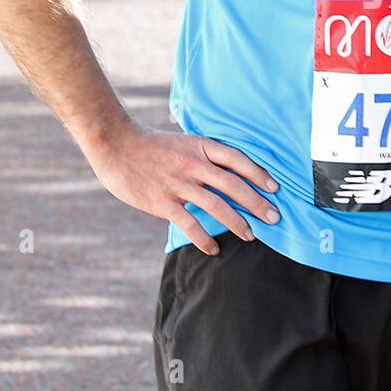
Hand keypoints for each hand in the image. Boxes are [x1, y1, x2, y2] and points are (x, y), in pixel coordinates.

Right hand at [84, 120, 280, 254]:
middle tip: (273, 217)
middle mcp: (192, 163)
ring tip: (250, 235)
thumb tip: (227, 172)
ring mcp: (178, 183)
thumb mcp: (182, 141)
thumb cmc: (151, 145)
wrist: (115, 145)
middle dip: (256, 203)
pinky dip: (204, 239)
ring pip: (216, 205)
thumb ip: (203, 155)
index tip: (274, 188)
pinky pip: (189, 223)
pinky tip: (214, 249)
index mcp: (199, 145)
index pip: (237, 159)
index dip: (258, 174)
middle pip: (233, 184)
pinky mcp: (162, 202)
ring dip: (237, 223)